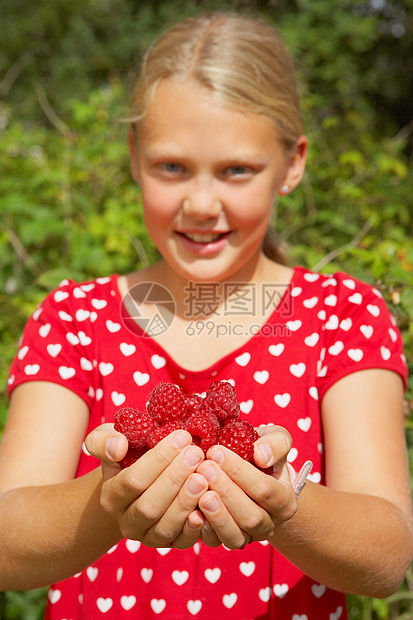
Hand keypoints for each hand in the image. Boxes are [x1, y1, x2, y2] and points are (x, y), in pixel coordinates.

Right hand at [85, 424, 207, 547]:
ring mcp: (147, 536)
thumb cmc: (128, 454)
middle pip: (149, 507)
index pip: (133, 480)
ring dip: (185, 502)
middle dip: (174, 479)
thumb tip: (118, 448)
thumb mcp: (108, 441)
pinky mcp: (169, 544)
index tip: (182, 437)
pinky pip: (182, 542)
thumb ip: (104, 441)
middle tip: (195, 454)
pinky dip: (195, 527)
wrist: (138, 482)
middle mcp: (126, 521)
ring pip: (165, 528)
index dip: (159, 459)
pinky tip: (207, 504)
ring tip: (203, 476)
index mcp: (111, 496)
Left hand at [195, 425, 297, 548]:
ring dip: (216, 514)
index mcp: (285, 500)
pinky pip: (216, 542)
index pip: (264, 489)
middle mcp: (270, 523)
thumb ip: (275, 444)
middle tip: (204, 468)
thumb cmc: (261, 452)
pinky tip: (192, 512)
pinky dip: (203, 530)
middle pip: (250, 516)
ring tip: (200, 492)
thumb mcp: (276, 440)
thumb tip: (261, 455)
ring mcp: (249, 536)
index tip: (216, 451)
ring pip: (235, 536)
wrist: (251, 472)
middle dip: (225, 491)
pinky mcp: (227, 540)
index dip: (239, 471)